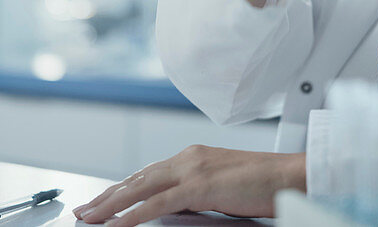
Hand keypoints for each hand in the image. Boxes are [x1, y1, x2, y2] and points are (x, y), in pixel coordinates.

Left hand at [72, 146, 305, 225]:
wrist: (293, 176)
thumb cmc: (267, 184)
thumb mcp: (225, 186)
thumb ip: (200, 193)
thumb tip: (179, 208)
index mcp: (194, 157)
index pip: (149, 173)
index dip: (123, 188)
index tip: (103, 200)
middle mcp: (188, 158)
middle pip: (137, 179)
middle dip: (108, 196)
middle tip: (84, 210)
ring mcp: (192, 170)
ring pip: (139, 188)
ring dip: (110, 205)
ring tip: (89, 218)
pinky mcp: (199, 186)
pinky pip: (156, 204)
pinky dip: (131, 215)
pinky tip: (114, 225)